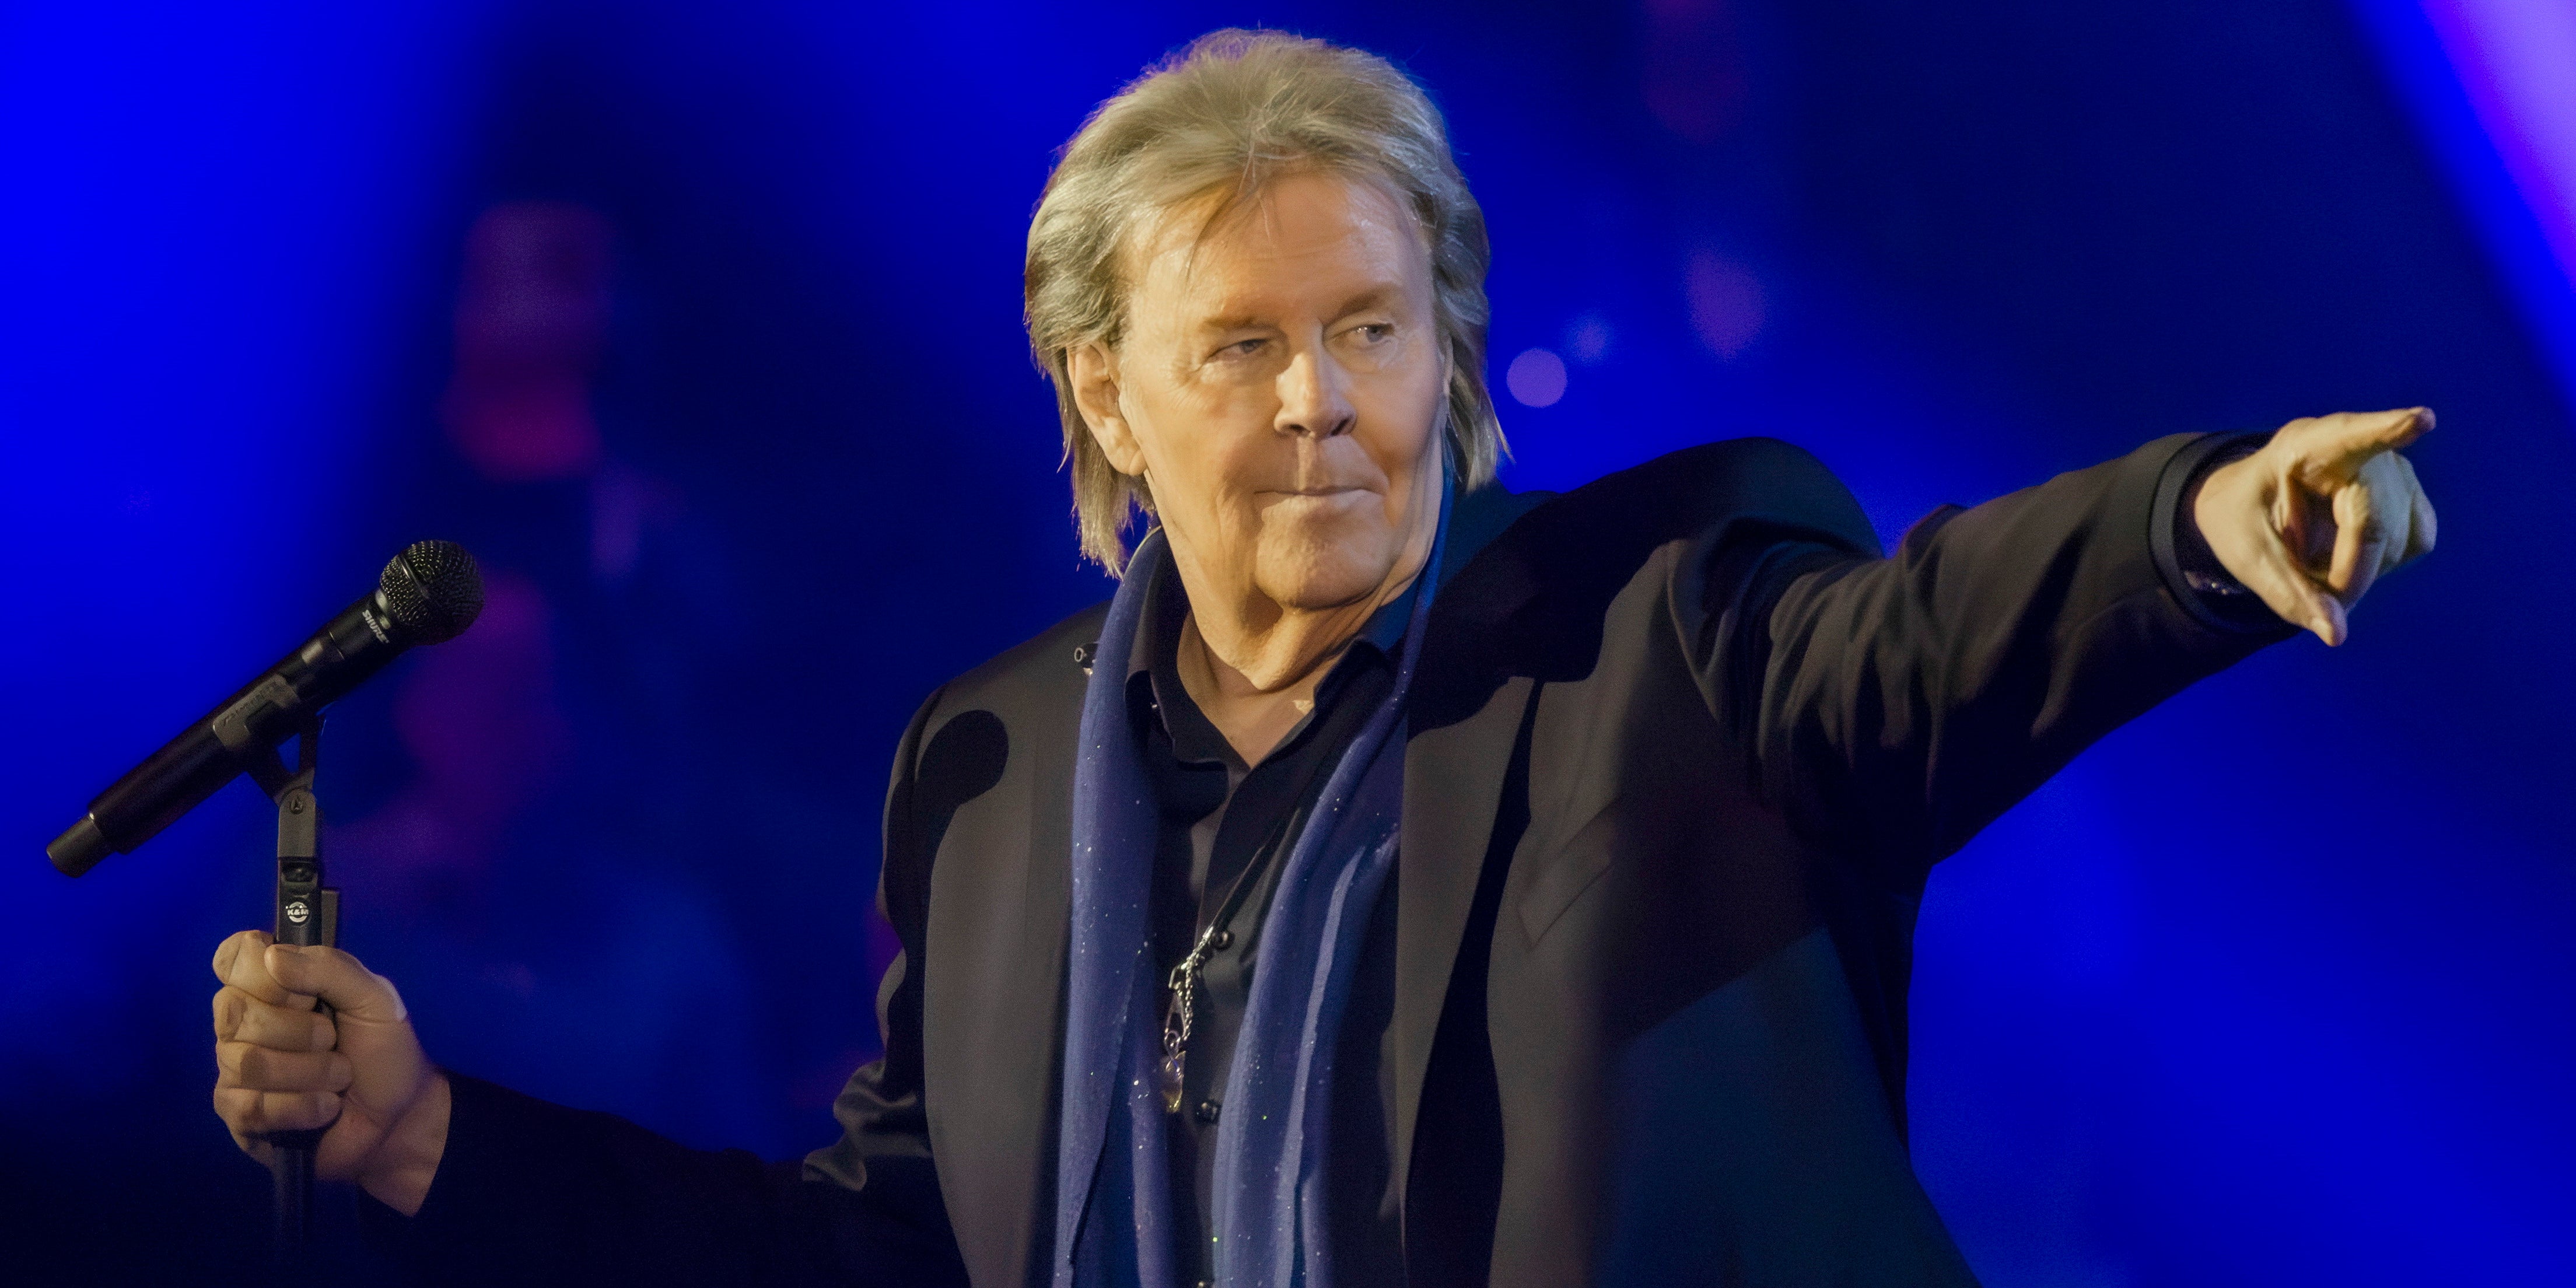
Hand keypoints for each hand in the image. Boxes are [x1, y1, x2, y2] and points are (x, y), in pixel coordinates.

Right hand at [211, 931, 449, 1215]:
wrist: (399, 1117)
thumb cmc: (384, 1051)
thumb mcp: (375, 998)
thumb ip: (330, 968)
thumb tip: (271, 956)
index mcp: (273, 984)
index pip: (234, 957)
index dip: (264, 975)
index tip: (306, 993)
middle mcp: (243, 1022)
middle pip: (234, 1012)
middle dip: (299, 1030)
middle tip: (333, 1040)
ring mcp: (235, 1069)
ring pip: (244, 1061)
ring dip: (310, 1072)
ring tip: (340, 1078)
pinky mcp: (239, 1116)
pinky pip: (250, 1107)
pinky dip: (302, 1107)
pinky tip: (325, 1107)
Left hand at [2194, 407, 2437, 644]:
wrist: (2250, 502)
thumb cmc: (2243, 517)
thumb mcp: (2246, 555)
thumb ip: (2286, 593)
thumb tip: (2335, 634)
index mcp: (2304, 447)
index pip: (2350, 436)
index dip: (2389, 429)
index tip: (2421, 419)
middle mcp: (2358, 450)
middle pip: (2373, 522)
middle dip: (2347, 573)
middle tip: (2317, 598)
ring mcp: (2393, 470)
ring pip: (2400, 540)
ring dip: (2362, 569)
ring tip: (2318, 559)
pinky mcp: (2411, 495)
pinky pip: (2414, 543)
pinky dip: (2382, 563)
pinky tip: (2349, 554)